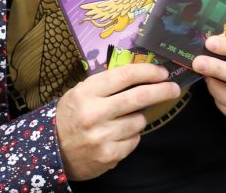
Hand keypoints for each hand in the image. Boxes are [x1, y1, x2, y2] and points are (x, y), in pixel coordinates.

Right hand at [56, 63, 181, 180]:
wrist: (51, 151)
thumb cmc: (72, 115)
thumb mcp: (82, 92)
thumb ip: (109, 83)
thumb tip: (144, 73)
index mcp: (87, 92)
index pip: (125, 75)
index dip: (149, 71)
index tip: (162, 72)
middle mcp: (94, 113)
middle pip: (139, 97)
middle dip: (162, 90)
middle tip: (174, 88)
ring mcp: (101, 136)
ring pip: (139, 121)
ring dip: (138, 118)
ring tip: (124, 119)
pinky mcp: (108, 155)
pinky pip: (134, 140)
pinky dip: (131, 137)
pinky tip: (117, 135)